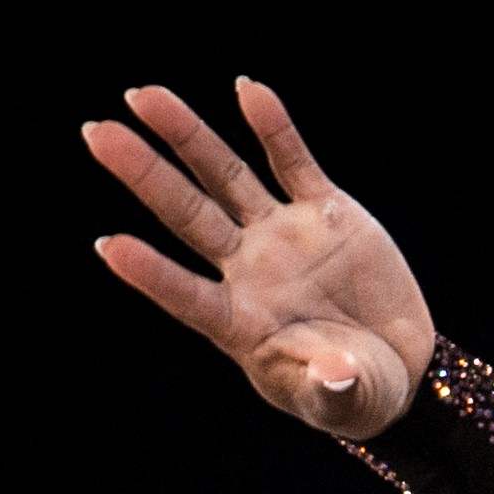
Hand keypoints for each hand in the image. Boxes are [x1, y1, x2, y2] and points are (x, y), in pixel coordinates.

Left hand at [86, 78, 434, 439]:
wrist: (397, 362)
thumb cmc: (356, 393)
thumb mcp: (346, 402)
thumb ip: (333, 389)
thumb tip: (333, 373)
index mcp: (240, 323)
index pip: (186, 295)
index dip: (152, 273)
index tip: (109, 247)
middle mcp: (249, 271)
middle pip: (186, 215)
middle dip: (144, 174)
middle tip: (96, 132)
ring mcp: (282, 235)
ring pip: (224, 177)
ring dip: (186, 135)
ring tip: (143, 96)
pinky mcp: (324, 211)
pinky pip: (292, 162)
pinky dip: (273, 128)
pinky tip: (248, 92)